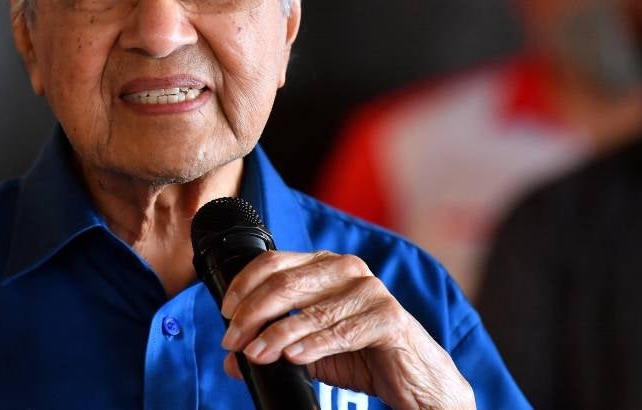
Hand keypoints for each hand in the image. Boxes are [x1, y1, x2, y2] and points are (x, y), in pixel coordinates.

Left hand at [219, 250, 474, 409]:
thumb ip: (275, 346)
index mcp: (325, 265)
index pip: (274, 262)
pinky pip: (341, 331)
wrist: (415, 379)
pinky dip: (312, 345)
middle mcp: (347, 269)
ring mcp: (370, 290)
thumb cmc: (363, 355)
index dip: (244, 286)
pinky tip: (292, 356)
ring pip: (310, 310)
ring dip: (276, 335)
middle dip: (252, 314)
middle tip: (232, 341)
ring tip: (254, 355)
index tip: (225, 314)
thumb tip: (231, 359)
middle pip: (286, 283)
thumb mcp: (310, 349)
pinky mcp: (389, 317)